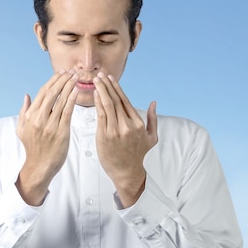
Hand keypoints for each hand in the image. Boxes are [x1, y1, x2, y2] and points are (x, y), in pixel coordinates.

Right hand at [16, 71, 78, 205]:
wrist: (40, 166)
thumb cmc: (33, 148)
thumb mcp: (21, 129)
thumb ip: (24, 111)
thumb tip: (27, 96)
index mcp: (29, 116)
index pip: (42, 93)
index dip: (52, 81)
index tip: (61, 73)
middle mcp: (38, 119)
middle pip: (52, 93)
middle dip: (62, 80)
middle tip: (71, 72)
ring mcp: (50, 125)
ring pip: (60, 100)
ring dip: (69, 86)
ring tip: (76, 78)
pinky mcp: (61, 132)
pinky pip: (67, 112)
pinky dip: (72, 100)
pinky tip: (77, 91)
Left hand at [93, 72, 157, 207]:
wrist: (126, 172)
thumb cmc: (137, 155)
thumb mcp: (151, 138)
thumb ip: (152, 119)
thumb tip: (153, 103)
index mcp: (137, 124)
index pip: (125, 100)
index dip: (117, 88)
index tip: (110, 78)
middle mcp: (127, 125)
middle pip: (115, 100)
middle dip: (107, 85)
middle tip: (100, 75)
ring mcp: (115, 130)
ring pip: (107, 105)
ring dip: (101, 91)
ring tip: (95, 81)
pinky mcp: (104, 136)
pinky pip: (101, 116)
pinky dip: (98, 104)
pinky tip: (94, 95)